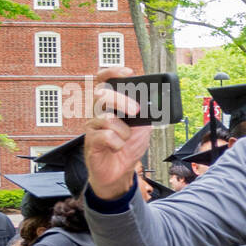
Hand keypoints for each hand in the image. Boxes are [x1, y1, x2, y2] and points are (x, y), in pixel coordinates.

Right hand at [85, 67, 151, 198]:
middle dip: (120, 100)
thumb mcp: (143, 127)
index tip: (128, 72)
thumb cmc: (129, 147)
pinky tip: (117, 148)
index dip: (113, 73)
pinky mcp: (91, 141)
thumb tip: (154, 102)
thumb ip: (146, 113)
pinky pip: (105, 136)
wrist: (120, 172)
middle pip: (101, 94)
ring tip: (126, 139)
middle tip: (135, 110)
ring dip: (123, 131)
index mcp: (110, 105)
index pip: (104, 81)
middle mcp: (98, 112)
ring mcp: (93, 126)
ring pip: (105, 117)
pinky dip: (118, 143)